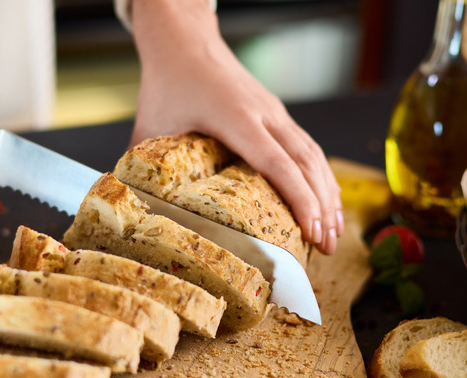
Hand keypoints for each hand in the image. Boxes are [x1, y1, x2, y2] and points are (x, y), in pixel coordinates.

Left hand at [130, 0, 342, 254]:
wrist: (184, 40)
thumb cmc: (167, 81)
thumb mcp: (151, 124)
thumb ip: (143, 166)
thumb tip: (133, 205)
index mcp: (236, 118)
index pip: (278, 164)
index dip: (299, 200)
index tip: (312, 231)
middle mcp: (264, 114)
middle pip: (307, 163)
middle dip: (322, 207)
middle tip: (328, 247)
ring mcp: (274, 111)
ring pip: (313, 154)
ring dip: (327, 192)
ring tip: (333, 231)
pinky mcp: (275, 111)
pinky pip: (306, 145)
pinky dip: (319, 174)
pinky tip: (324, 197)